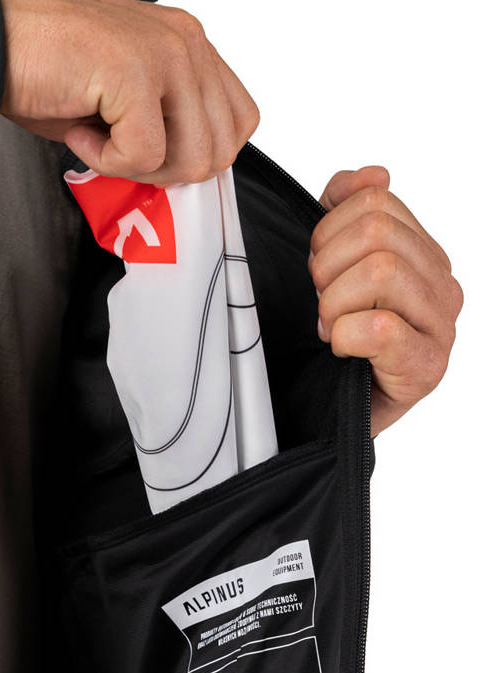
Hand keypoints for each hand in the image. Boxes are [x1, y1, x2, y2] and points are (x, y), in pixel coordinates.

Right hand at [0, 0, 259, 185]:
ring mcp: (165, 54)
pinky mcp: (136, 74)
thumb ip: (163, 125)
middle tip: (119, 155)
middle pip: (221, 148)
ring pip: (192, 157)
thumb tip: (177, 172)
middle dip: (166, 172)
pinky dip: (105, 162)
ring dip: (138, 168)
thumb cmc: (43, 69)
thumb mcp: (121, 101)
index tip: (150, 156)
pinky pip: (143, 156)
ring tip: (99, 140)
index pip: (237, 120)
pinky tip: (79, 131)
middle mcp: (185, 43)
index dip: (194, 156)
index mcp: (187, 45)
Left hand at [307, 166, 463, 437]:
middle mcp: (441, 283)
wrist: (329, 411)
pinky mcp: (425, 367)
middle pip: (376, 232)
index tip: (318, 271)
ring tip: (330, 327)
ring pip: (381, 271)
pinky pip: (381, 327)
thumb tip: (371, 173)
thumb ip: (345, 211)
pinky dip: (345, 335)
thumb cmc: (334, 340)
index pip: (375, 199)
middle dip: (327, 267)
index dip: (326, 231)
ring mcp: (440, 326)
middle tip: (320, 303)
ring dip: (335, 303)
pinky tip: (341, 348)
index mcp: (422, 252)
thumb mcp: (333, 267)